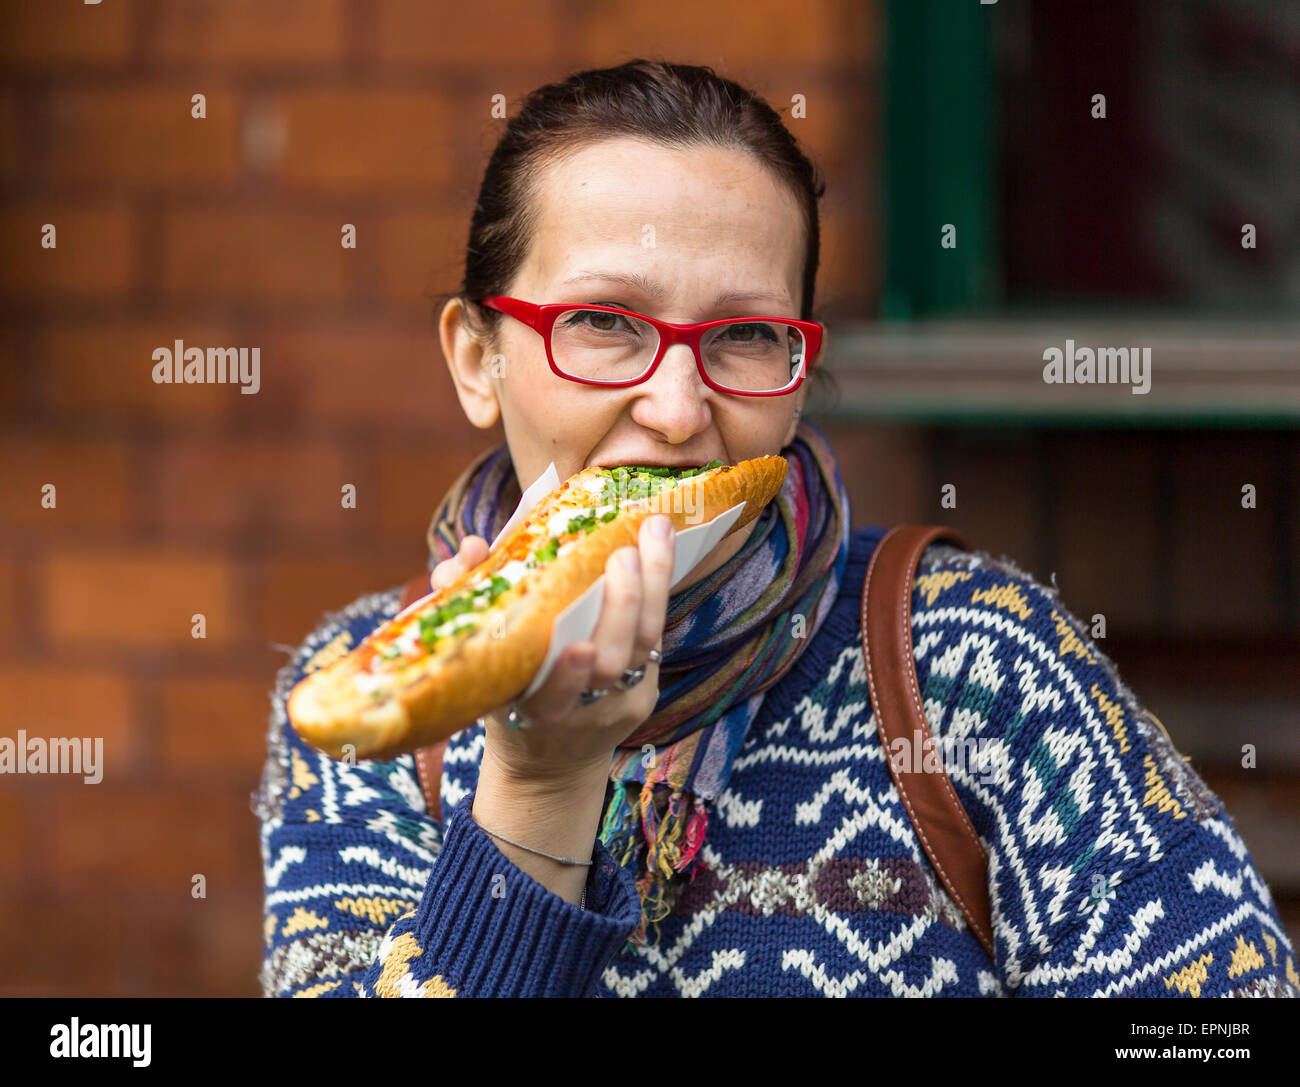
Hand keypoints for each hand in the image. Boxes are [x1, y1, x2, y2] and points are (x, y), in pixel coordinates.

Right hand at [429, 518, 675, 786]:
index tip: (580, 648)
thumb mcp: (479, 659)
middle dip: (622, 605)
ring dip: (653, 585)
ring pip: (642, 647)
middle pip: (612, 663)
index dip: (567, 677)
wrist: (549, 766)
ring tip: (655, 532)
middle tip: (622, 553)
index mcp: (528, 713)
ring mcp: (617, 706)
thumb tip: (470, 545)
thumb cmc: (506, 694)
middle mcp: (579, 714)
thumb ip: (469, 598)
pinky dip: (656, 596)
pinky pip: (653, 643)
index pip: (552, 700)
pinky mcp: (643, 697)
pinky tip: (659, 552)